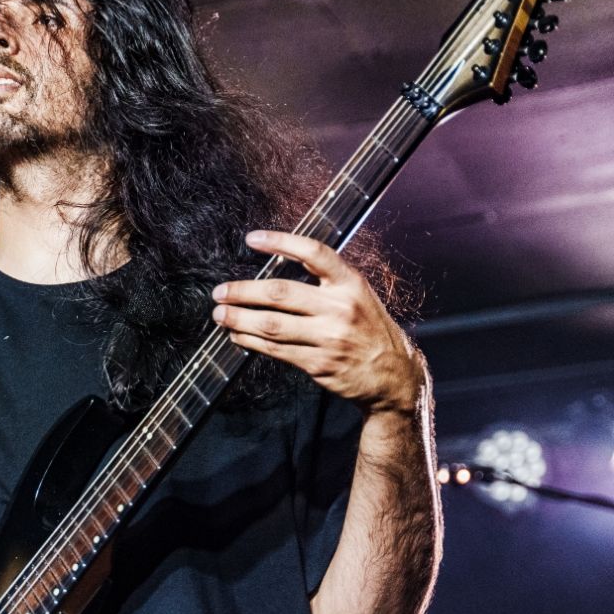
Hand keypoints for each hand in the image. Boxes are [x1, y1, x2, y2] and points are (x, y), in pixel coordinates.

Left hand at [212, 230, 426, 414]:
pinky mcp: (319, 364)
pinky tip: (238, 335)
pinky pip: (276, 350)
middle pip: (280, 293)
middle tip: (220, 291)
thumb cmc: (368, 329)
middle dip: (243, 291)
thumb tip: (276, 266)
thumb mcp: (358, 295)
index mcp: (350, 283)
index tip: (253, 239)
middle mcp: (340, 308)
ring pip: (271, 325)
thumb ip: (325, 281)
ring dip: (239, 318)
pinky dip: (251, 342)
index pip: (313, 253)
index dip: (281, 242)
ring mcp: (329, 338)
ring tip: (220, 314)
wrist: (393, 374)